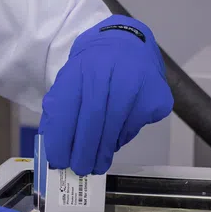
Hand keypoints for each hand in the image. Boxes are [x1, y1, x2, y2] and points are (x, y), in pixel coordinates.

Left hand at [39, 15, 173, 175]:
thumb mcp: (70, 79)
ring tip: (96, 163)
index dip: (62, 138)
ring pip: (116, 127)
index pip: (67, 108)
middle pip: (94, 120)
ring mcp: (137, 82)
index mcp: (81, 67)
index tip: (59, 160)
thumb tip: (54, 149)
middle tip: (80, 169)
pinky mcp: (156, 95)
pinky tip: (115, 135)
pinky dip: (122, 137)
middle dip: (84, 152)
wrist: (126, 42)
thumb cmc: (94, 67)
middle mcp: (110, 71)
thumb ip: (59, 110)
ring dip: (103, 151)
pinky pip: (135, 126)